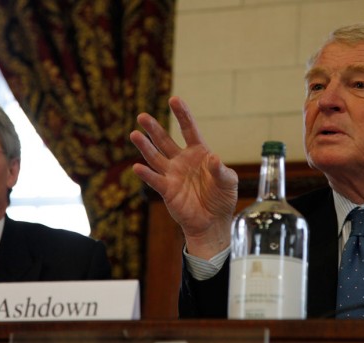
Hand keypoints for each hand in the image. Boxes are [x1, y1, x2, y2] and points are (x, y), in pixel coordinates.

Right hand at [130, 97, 237, 259]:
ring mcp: (172, 174)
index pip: (189, 129)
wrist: (213, 222)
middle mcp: (182, 160)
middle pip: (165, 140)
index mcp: (199, 153)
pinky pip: (154, 180)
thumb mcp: (229, 182)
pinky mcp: (167, 190)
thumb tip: (214, 158)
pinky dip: (146, 174)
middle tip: (142, 116)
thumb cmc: (222, 198)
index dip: (182, 114)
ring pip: (155, 157)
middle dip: (154, 128)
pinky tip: (137, 167)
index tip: (174, 99)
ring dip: (144, 146)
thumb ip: (221, 170)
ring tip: (134, 134)